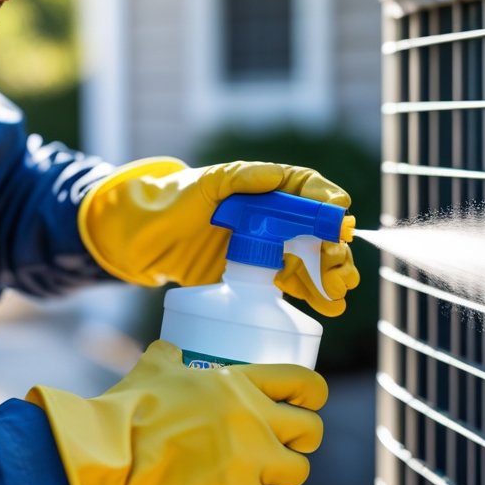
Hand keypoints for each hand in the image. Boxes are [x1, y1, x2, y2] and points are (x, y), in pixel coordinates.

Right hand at [26, 340, 327, 484]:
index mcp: (240, 383)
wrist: (109, 453)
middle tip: (284, 447)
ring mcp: (251, 459)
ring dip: (288, 476)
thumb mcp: (155, 367)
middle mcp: (256, 419)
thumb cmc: (129, 408)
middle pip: (311, 430)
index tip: (307, 404)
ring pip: (300, 471)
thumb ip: (169, 356)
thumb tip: (168, 349)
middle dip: (302, 440)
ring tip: (269, 478)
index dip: (313, 395)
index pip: (304, 383)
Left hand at [78, 158, 359, 313]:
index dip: (328, 203)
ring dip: (333, 276)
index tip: (338, 218)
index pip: (309, 189)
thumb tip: (275, 177)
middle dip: (335, 250)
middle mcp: (277, 217)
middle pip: (319, 231)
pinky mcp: (262, 277)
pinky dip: (316, 296)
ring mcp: (272, 248)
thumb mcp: (204, 185)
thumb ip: (238, 178)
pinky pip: (296, 285)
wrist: (144, 239)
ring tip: (340, 292)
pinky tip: (330, 307)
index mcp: (267, 188)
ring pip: (315, 261)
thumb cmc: (174, 201)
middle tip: (339, 271)